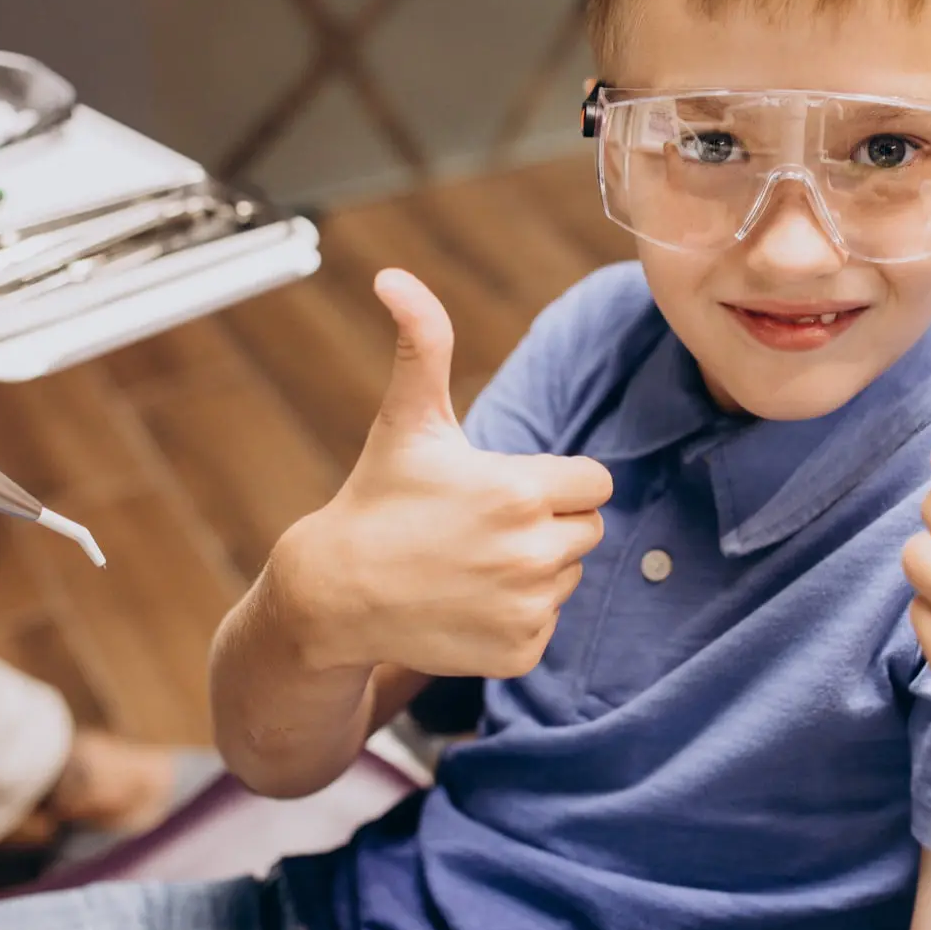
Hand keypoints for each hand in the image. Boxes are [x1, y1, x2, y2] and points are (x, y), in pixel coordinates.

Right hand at [274, 269, 612, 679]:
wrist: (335, 594)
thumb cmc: (379, 498)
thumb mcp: (409, 420)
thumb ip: (423, 343)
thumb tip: (393, 276)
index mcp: (519, 491)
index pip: (595, 482)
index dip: (555, 482)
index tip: (506, 486)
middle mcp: (530, 553)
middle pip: (587, 529)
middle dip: (548, 523)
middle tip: (482, 526)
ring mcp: (525, 608)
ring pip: (567, 576)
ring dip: (534, 570)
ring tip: (470, 563)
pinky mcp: (519, 653)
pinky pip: (547, 623)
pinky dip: (516, 617)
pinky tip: (468, 603)